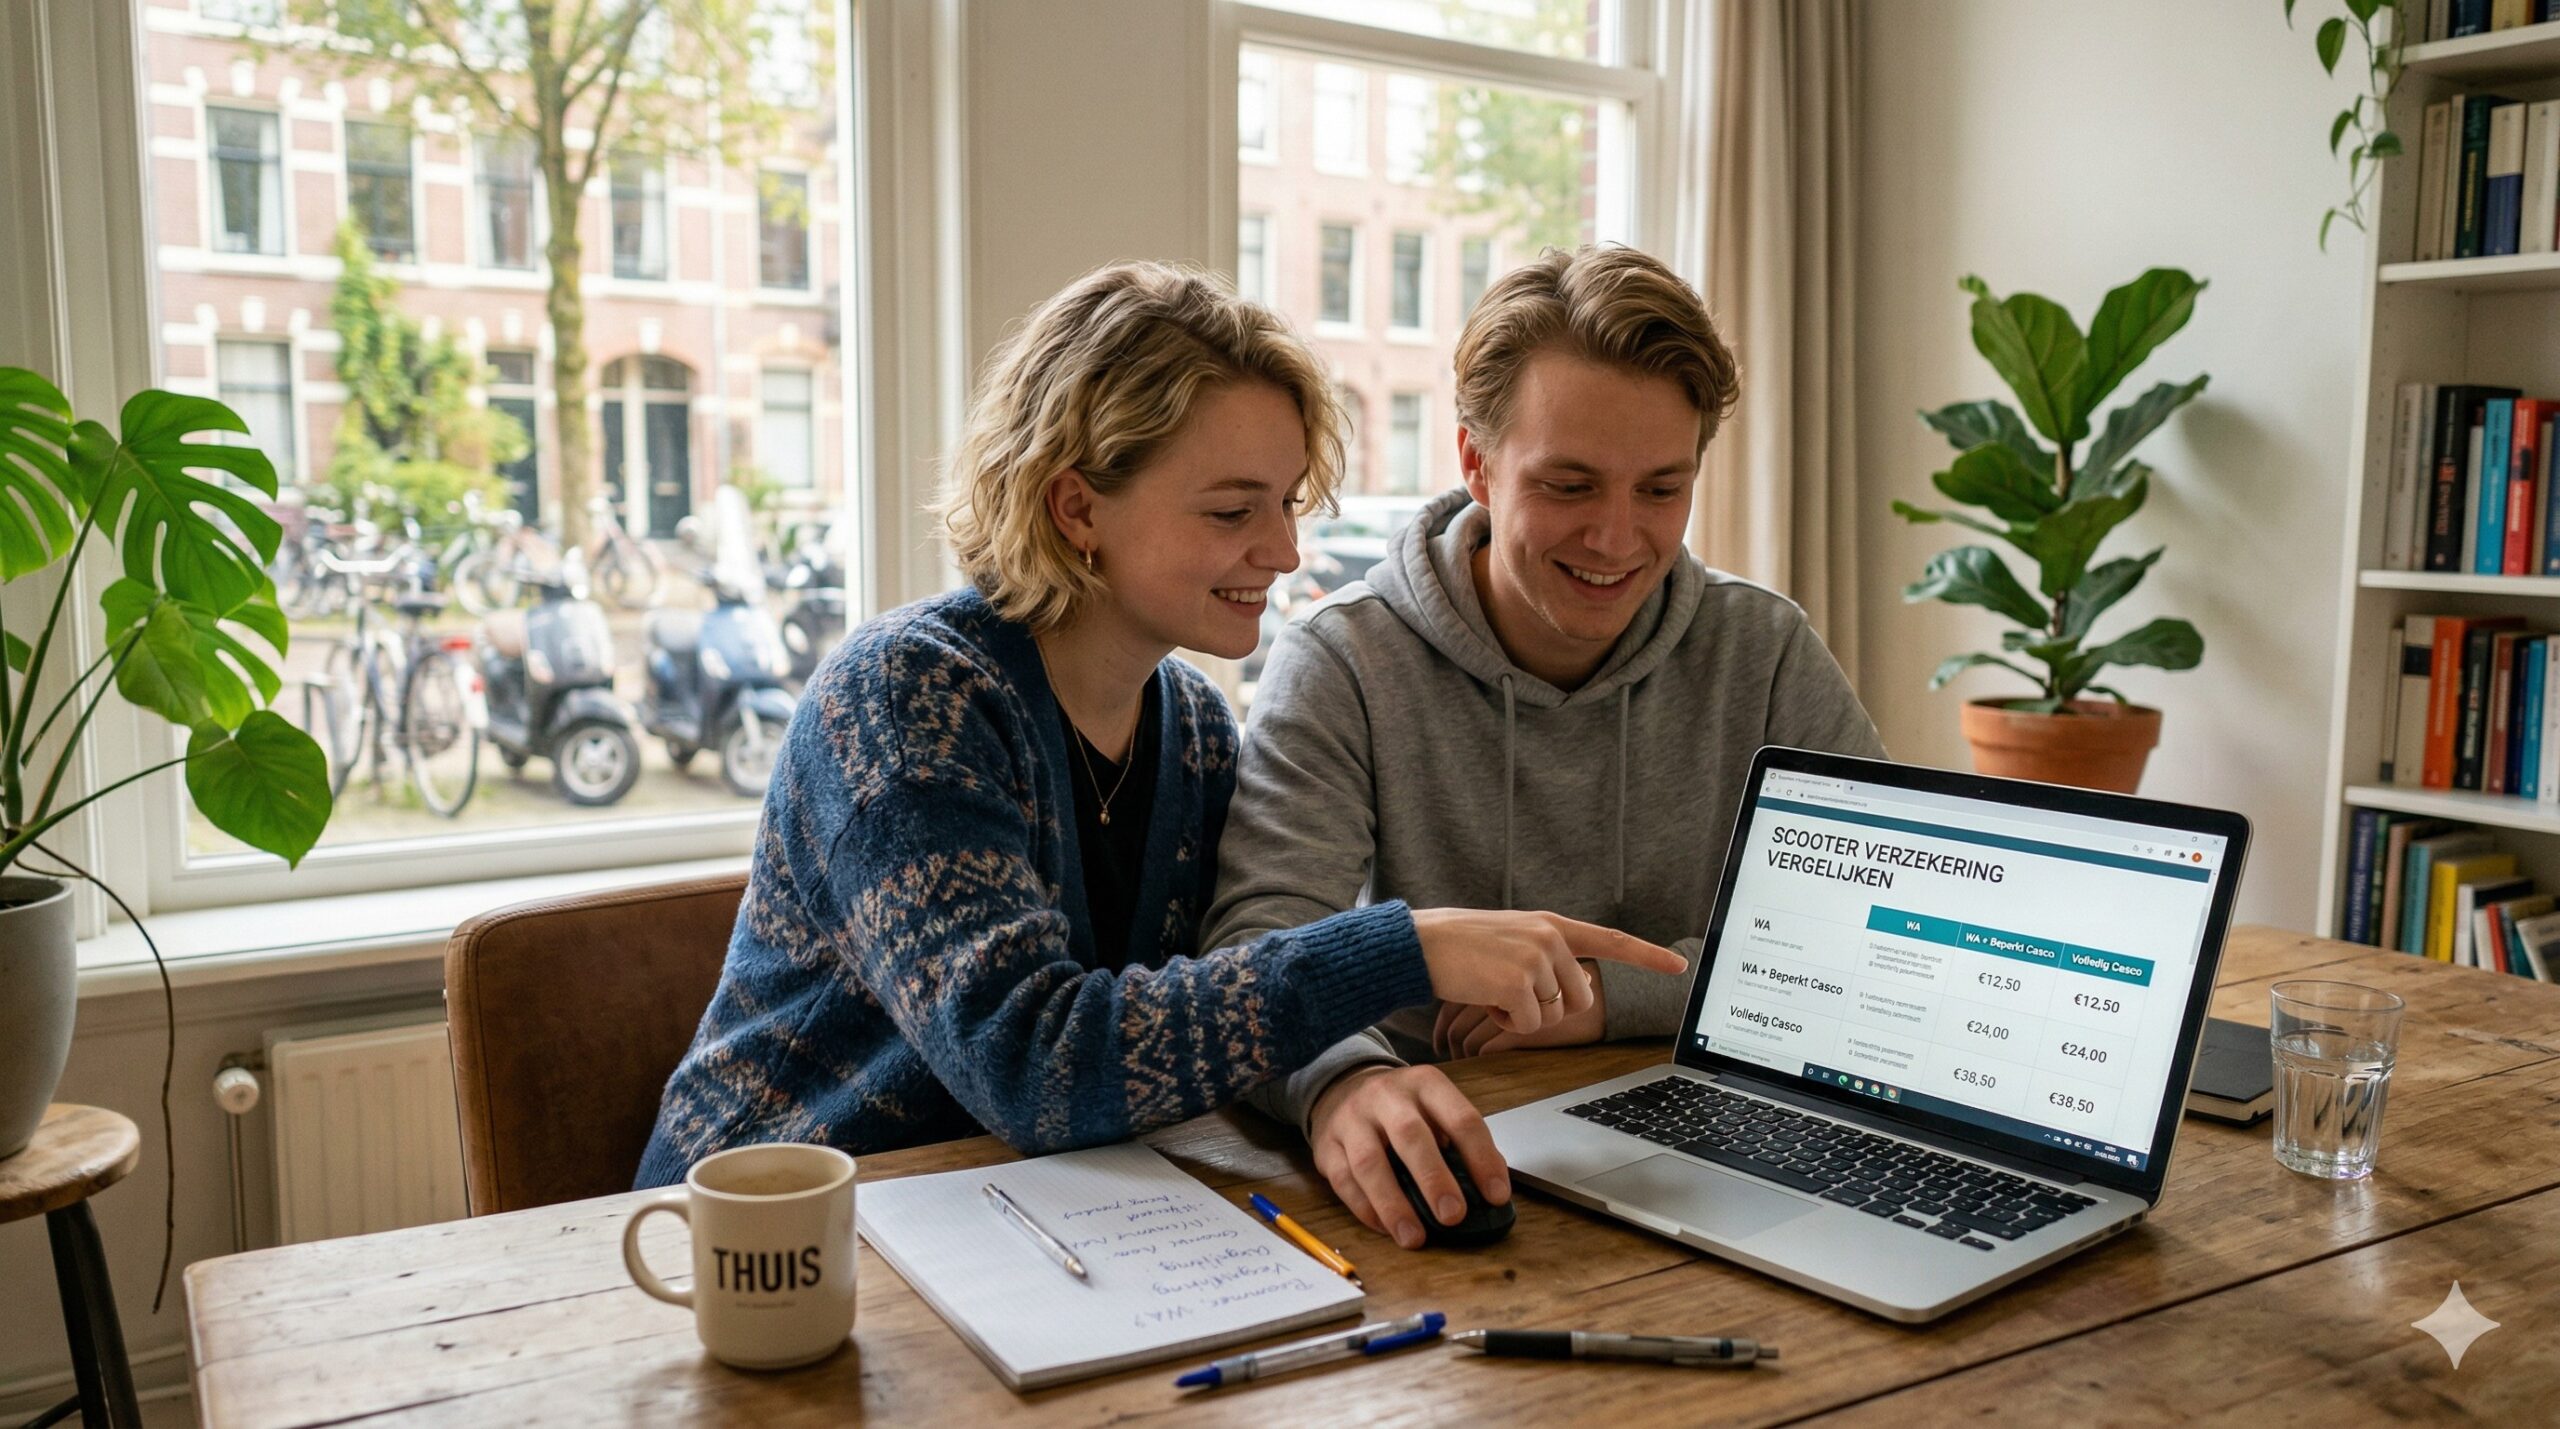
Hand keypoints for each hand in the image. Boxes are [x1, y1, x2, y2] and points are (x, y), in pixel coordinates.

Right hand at [1306, 1064, 1508, 1249]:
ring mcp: (1352, 1120)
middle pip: (1411, 1135)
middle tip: (1453, 1215)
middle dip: (1434, 1179)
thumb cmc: (1400, 1107)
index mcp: (1425, 1084)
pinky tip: (1386, 1228)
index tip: (1496, 1195)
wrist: (1343, 1087)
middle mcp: (1387, 1096)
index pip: (1461, 1118)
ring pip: (1370, 1162)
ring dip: (1394, 1204)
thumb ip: (1460, 1143)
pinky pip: (1344, 1181)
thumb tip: (1490, 1190)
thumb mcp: (1435, 1108)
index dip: (1482, 1158)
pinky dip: (1366, 1209)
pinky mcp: (1326, 1146)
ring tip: (1415, 1237)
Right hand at [1409, 909, 1683, 1039]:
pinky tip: (1483, 998)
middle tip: (1510, 993)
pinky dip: (1506, 1023)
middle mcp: (1550, 937)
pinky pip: (1530, 1025)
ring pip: (1554, 1016)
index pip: (1610, 940)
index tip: (1679, 967)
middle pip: (1580, 1000)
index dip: (1647, 956)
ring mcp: (1536, 958)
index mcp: (1551, 925)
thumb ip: (1545, 956)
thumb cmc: (1458, 948)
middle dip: (1550, 1009)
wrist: (1418, 945)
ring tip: (1491, 988)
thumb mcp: (1510, 940)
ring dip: (1523, 1016)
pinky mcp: (1518, 982)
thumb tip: (1575, 992)